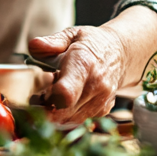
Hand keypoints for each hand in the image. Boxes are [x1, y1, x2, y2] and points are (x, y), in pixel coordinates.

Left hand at [29, 5, 156, 122]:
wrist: (122, 54)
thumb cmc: (92, 43)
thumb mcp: (72, 34)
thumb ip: (52, 42)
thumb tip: (34, 45)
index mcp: (84, 64)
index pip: (66, 92)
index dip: (48, 99)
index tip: (38, 95)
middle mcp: (96, 86)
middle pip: (64, 111)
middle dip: (44, 108)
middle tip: (37, 95)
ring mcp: (101, 101)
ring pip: (70, 119)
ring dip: (54, 113)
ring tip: (50, 95)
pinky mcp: (103, 111)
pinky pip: (79, 121)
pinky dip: (66, 116)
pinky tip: (63, 101)